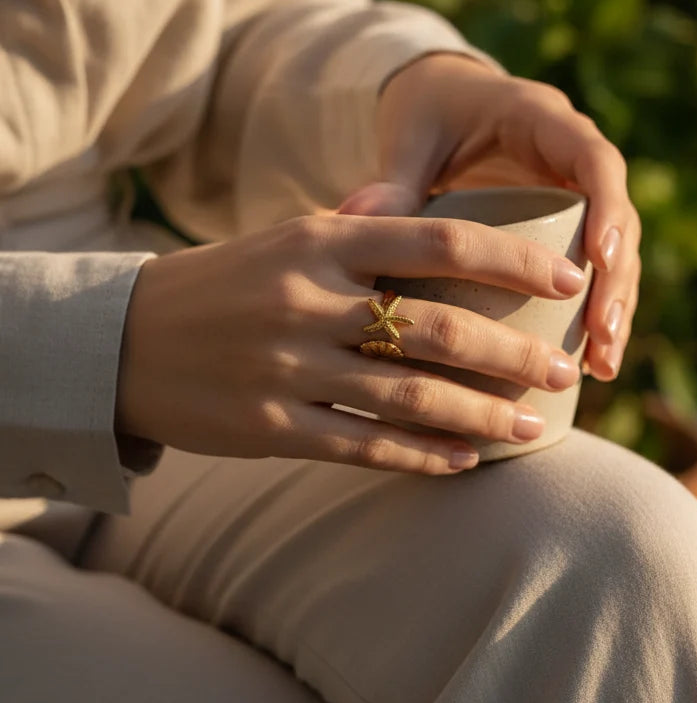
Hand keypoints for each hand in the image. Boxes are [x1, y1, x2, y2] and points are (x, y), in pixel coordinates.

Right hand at [115, 213, 584, 474]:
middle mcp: (309, 300)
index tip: (569, 276)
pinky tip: (466, 462)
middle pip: (440, 326)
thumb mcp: (288, 242)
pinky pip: (364, 445)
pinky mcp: (271, 428)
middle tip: (564, 370)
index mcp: (321, 241)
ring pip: (411, 397)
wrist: (121, 340)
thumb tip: (458, 247)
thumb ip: (365, 243)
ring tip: (535, 427)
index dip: (516, 259)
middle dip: (515, 353)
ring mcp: (288, 368)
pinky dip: (423, 455)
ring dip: (483, 414)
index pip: (442, 240)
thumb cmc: (224, 284)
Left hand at [340, 54, 640, 381]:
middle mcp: (574, 154)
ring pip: (619, 251)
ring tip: (602, 366)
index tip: (597, 259)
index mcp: (543, 118)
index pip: (594, 158)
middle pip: (620, 216)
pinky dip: (598, 315)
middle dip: (617, 279)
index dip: (606, 208)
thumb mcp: (410, 139)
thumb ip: (393, 177)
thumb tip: (352, 216)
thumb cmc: (425, 114)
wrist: (438, 103)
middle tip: (602, 334)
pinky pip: (600, 271)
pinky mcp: (573, 226)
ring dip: (616, 308)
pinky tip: (594, 367)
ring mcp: (579, 192)